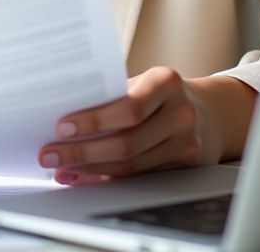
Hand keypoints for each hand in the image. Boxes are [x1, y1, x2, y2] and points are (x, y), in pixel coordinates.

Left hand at [37, 67, 256, 184]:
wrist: (209, 111)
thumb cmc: (162, 92)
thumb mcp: (144, 82)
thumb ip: (114, 94)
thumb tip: (64, 113)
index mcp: (166, 82)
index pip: (128, 107)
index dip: (94, 121)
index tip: (61, 127)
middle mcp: (180, 114)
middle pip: (126, 143)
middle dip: (82, 153)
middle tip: (50, 155)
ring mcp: (186, 145)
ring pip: (130, 167)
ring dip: (90, 170)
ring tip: (61, 168)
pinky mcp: (184, 169)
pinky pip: (138, 178)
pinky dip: (106, 178)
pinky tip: (83, 176)